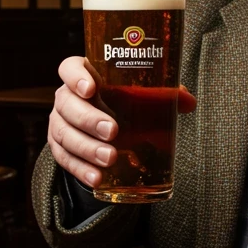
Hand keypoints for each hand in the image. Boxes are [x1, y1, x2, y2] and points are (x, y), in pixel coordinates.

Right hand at [48, 56, 196, 188]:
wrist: (102, 127)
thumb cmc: (121, 103)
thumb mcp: (138, 96)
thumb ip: (161, 94)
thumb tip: (188, 101)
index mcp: (82, 76)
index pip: (69, 69)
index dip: (76, 77)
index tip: (91, 89)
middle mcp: (65, 98)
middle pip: (67, 105)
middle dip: (89, 119)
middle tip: (113, 131)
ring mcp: (59, 124)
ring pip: (64, 134)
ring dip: (87, 148)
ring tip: (109, 158)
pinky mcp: (59, 149)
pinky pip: (65, 160)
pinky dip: (81, 170)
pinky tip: (97, 178)